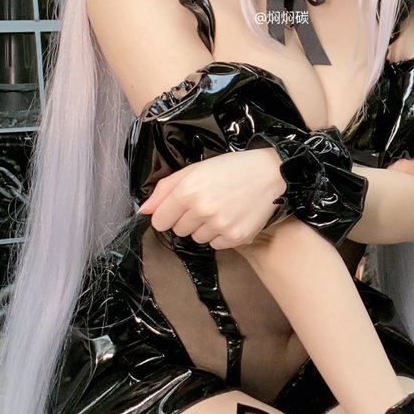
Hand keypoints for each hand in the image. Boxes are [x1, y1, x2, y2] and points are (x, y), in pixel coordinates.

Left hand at [137, 147, 286, 248]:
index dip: (168, 213)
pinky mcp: (235, 237)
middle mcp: (202, 210)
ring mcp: (219, 226)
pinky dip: (221, 234)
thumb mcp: (195, 169)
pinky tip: (231, 217)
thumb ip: (165, 189)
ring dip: (204, 228)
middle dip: (188, 219)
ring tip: (221, 209)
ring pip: (197, 239)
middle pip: (178, 230)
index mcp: (188, 191)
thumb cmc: (231, 169)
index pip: (160, 221)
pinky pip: (215, 245)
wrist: (270, 174)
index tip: (180, 207)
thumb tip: (144, 211)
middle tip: (206, 202)